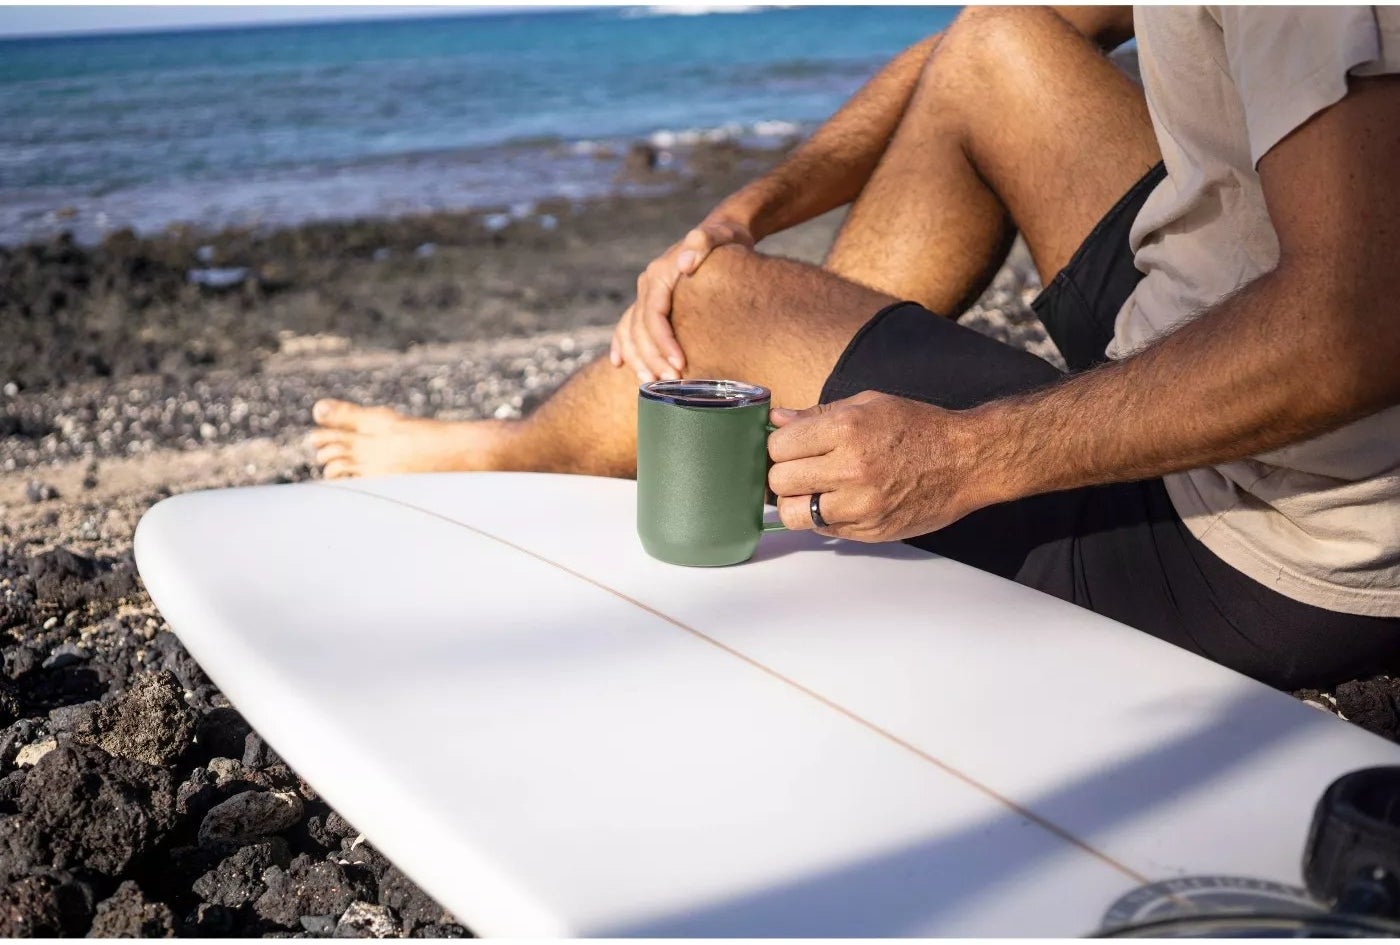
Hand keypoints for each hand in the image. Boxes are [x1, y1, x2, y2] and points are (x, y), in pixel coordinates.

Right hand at [610, 214, 754, 381]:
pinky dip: (622, 345)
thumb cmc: (725, 238)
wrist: (723, 231)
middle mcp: (647, 284)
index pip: (654, 315)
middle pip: (640, 329)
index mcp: (658, 274)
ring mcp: (647, 293)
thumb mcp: (718, 236)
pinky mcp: (652, 301)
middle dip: (652, 358)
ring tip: (651, 383)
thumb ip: (702, 243)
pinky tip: (619, 364)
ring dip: (637, 359)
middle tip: (672, 383)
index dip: (663, 343)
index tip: (680, 365)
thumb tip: (685, 263)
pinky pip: (628, 326)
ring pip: (630, 331)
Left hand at [766, 391, 998, 541]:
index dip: (779, 446)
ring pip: (792, 514)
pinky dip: (821, 518)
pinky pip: (822, 531)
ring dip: (795, 502)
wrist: (966, 461)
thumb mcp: (868, 404)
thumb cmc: (920, 429)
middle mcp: (851, 469)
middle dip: (782, 474)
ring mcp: (860, 505)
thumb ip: (817, 415)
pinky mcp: (870, 531)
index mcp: (847, 430)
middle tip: (798, 468)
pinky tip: (837, 501)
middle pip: (779, 482)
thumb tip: (777, 419)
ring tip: (811, 490)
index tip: (789, 447)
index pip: (778, 447)